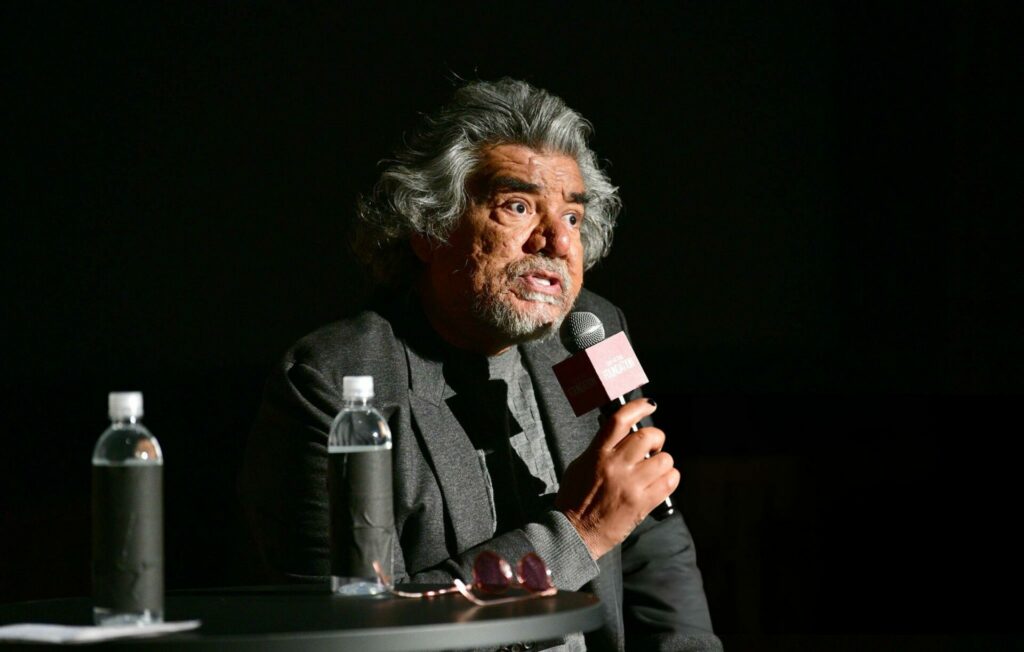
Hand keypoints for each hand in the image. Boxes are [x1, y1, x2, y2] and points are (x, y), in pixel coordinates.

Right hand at [554, 398, 679, 559]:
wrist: (575, 533)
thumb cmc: (574, 500)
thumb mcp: (579, 466)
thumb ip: (599, 449)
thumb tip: (620, 437)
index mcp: (597, 454)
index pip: (620, 421)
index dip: (638, 407)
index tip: (648, 404)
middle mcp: (615, 466)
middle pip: (647, 436)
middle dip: (656, 438)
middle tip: (653, 446)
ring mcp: (630, 485)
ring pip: (664, 459)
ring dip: (663, 461)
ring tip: (655, 468)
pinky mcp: (642, 503)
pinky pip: (669, 482)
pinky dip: (670, 478)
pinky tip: (662, 481)